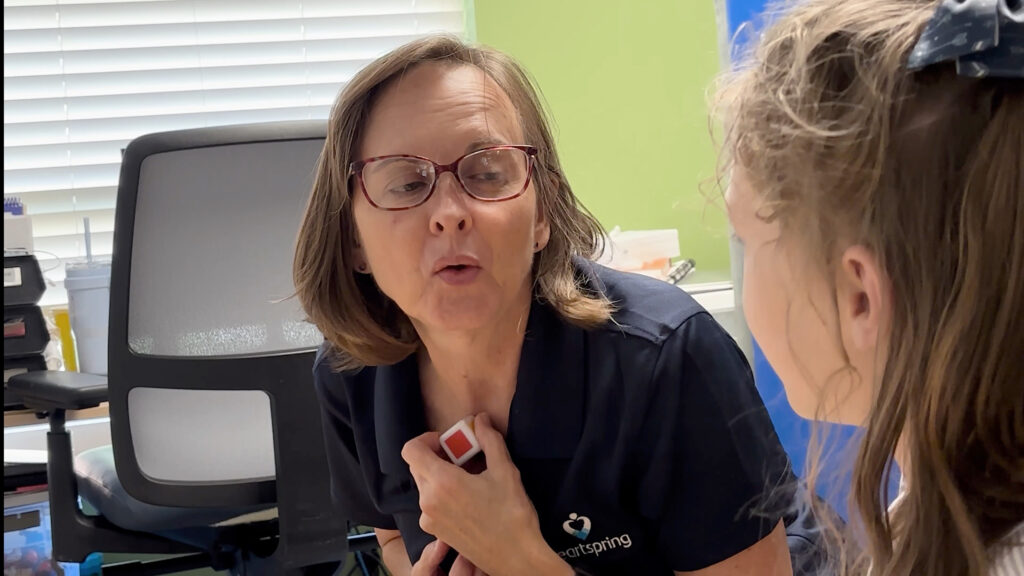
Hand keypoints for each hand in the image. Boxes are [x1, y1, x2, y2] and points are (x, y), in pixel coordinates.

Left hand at [402, 414, 569, 575]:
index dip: (426, 439)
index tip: (448, 441)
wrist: (516, 557)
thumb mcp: (505, 471)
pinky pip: (431, 504)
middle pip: (418, 466)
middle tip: (464, 457)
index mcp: (441, 482)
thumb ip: (489, 439)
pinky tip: (468, 499)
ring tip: (470, 479)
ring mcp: (429, 519)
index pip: (411, 450)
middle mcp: (428, 501)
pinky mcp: (436, 533)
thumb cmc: (512, 514)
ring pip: (425, 485)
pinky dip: (443, 495)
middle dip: (437, 456)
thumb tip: (480, 419)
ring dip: (441, 475)